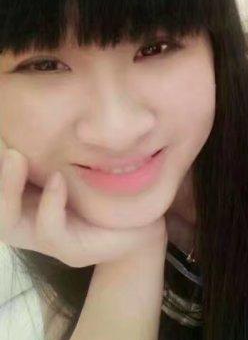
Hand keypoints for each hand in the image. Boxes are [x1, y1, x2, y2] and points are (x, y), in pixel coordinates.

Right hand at [0, 148, 167, 267]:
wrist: (142, 227)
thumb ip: (57, 138)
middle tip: (0, 143)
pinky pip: (48, 231)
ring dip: (6, 188)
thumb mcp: (78, 158)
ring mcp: (44, 237)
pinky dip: (50, 205)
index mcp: (23, 195)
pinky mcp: (70, 250)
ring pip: (6, 221)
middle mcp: (26, 218)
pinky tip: (59, 181)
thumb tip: (38, 89)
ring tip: (15, 156)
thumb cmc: (106, 190)